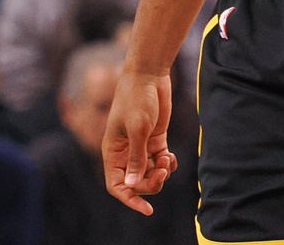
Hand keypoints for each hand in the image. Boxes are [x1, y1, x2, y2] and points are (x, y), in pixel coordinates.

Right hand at [104, 70, 177, 213]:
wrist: (149, 74)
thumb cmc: (137, 99)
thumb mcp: (137, 129)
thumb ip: (137, 157)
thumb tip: (132, 186)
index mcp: (112, 152)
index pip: (117, 185)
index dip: (129, 198)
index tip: (146, 209)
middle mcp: (125, 152)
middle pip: (136, 182)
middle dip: (151, 183)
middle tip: (163, 170)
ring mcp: (141, 146)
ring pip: (150, 173)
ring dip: (161, 173)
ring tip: (167, 159)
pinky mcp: (155, 139)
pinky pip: (160, 162)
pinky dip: (167, 164)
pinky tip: (171, 157)